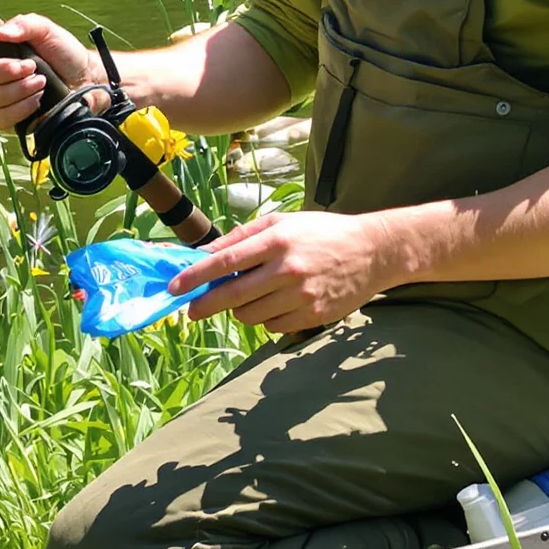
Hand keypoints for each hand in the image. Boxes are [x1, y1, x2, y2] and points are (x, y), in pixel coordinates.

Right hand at [0, 12, 100, 130]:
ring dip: (16, 89)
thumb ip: (24, 24)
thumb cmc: (62, 52)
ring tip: (40, 81)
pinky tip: (37, 99)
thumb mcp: (46, 29)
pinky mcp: (7, 119)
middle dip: (2, 71)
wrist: (84, 79)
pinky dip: (20, 108)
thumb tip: (0, 33)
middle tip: (29, 66)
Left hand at [171, 209, 397, 334]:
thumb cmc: (321, 233)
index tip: (175, 287)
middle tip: (190, 310)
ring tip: (248, 296)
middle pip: (233, 295)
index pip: (226, 260)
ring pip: (250, 315)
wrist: (372, 252)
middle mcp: (288, 269)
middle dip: (205, 305)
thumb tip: (205, 253)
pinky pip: (272, 326)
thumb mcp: (282, 222)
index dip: (196, 276)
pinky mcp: (313, 316)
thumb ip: (242, 236)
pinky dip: (265, 318)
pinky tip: (274, 303)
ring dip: (239, 309)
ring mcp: (302, 296)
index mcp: (278, 240)